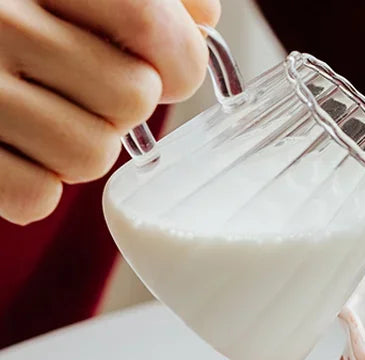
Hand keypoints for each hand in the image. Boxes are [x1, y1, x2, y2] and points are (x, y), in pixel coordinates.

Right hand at [0, 0, 219, 224]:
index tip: (169, 67)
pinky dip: (35, 183)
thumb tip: (205, 21)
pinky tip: (14, 148)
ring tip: (46, 116)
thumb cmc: (8, 16)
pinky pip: (37, 196)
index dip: (180, 60)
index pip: (151, 25)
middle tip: (85, 87)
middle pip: (131, 97)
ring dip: (82, 146)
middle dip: (122, 103)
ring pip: (92, 154)